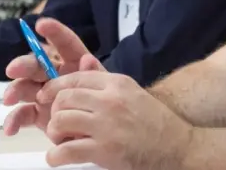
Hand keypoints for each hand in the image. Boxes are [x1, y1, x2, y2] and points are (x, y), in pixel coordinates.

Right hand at [1, 17, 99, 135]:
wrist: (103, 138)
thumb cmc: (105, 108)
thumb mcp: (104, 92)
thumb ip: (95, 75)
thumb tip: (87, 59)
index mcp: (75, 64)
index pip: (66, 44)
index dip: (55, 32)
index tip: (42, 24)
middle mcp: (56, 75)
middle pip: (38, 64)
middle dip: (24, 65)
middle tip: (13, 69)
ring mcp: (44, 94)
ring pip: (25, 87)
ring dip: (15, 90)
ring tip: (9, 98)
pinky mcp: (38, 114)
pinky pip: (23, 114)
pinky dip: (14, 120)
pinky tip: (10, 128)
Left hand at [38, 66, 193, 169]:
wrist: (179, 147)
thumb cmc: (155, 122)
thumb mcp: (132, 93)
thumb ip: (106, 85)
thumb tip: (80, 67)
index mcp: (116, 83)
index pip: (75, 77)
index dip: (54, 87)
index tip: (46, 96)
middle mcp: (110, 100)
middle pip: (64, 98)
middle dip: (53, 111)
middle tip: (56, 123)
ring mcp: (107, 125)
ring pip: (61, 120)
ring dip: (54, 132)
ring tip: (59, 140)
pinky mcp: (105, 150)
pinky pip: (67, 150)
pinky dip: (56, 156)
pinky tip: (56, 158)